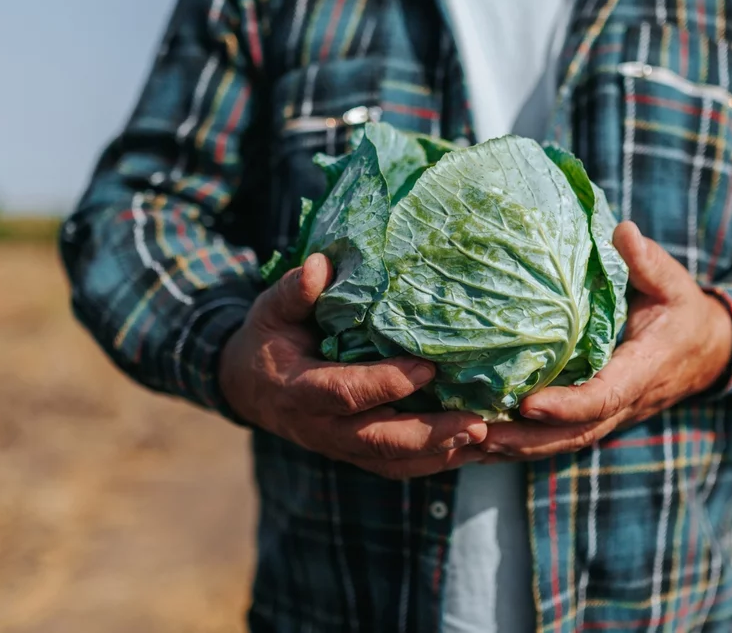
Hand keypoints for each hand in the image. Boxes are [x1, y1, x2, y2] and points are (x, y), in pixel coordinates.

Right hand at [219, 253, 487, 478]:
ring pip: (393, 462)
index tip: (428, 368)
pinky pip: (397, 467)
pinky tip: (471, 450)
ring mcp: (340, 447)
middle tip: (475, 423)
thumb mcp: (271, 311)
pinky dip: (436, 463)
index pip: (345, 393)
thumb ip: (295, 292)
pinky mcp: (356, 454)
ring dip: (440, 454)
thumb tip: (321, 264)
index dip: (386, 384)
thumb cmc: (269, 339)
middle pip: (378, 441)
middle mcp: (321, 428)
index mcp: (299, 390)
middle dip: (429, 435)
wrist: (248, 387)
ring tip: (483, 438)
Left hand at [480, 221, 731, 460]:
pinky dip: (524, 445)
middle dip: (527, 438)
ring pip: (564, 444)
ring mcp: (611, 415)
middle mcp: (626, 401)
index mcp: (644, 369)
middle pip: (575, 434)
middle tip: (479, 434)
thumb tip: (623, 231)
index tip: (527, 403)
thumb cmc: (683, 311)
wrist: (708, 351)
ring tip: (472, 443)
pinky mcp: (597, 418)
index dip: (567, 405)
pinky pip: (560, 439)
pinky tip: (485, 445)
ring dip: (518, 448)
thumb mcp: (672, 282)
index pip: (604, 396)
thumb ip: (648, 262)